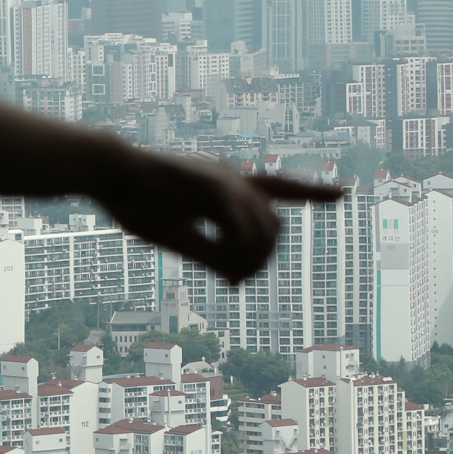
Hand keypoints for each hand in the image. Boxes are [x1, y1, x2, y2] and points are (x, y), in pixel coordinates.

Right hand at [96, 150, 343, 283]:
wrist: (109, 173)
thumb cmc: (136, 201)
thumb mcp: (178, 236)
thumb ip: (211, 254)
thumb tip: (239, 279)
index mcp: (226, 186)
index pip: (280, 185)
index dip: (311, 191)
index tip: (343, 193)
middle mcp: (233, 179)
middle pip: (274, 227)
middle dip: (263, 260)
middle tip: (235, 280)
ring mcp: (225, 180)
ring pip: (264, 232)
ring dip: (251, 262)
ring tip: (226, 274)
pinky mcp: (213, 186)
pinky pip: (242, 230)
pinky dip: (237, 254)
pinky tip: (224, 269)